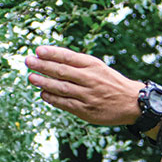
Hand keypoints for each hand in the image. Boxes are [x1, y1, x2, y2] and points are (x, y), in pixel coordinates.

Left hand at [25, 45, 143, 127]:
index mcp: (93, 65)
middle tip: (28, 62)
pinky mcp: (87, 111)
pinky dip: (53, 99)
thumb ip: (78, 64)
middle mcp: (90, 79)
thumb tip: (51, 59)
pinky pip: (66, 104)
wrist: (132, 103)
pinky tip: (43, 94)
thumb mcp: (99, 67)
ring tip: (31, 78)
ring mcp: (89, 96)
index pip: (69, 57)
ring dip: (44, 83)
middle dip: (43, 66)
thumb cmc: (111, 83)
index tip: (38, 50)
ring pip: (62, 88)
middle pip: (62, 71)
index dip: (52, 53)